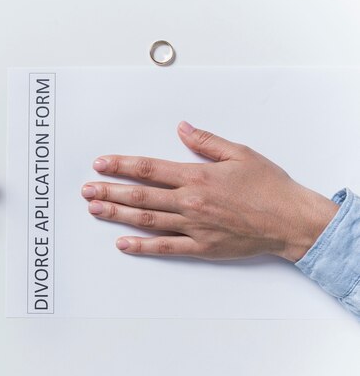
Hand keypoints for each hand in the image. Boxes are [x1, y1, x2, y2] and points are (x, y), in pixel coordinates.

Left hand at [82, 121, 338, 261]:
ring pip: (147, 220)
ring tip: (95, 209)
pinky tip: (122, 243)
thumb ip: (206, 141)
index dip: (121, 165)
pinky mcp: (200, 246)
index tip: (101, 164)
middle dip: (109, 191)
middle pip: (140, 196)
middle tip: (86, 190)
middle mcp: (190, 201)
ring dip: (117, 214)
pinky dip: (142, 246)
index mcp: (196, 176)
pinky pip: (165, 247)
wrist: (290, 220)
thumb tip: (181, 127)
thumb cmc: (268, 186)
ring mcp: (193, 226)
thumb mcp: (240, 153)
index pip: (149, 168)